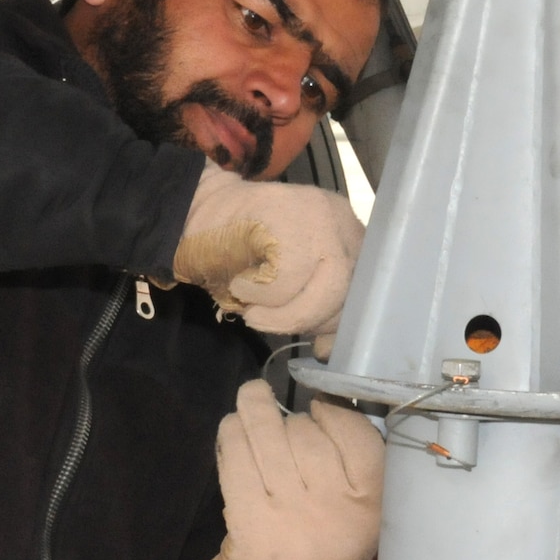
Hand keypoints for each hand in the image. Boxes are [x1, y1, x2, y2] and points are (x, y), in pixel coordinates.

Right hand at [170, 159, 363, 337]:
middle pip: (348, 291)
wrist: (195, 211)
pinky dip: (262, 294)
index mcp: (349, 237)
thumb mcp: (288, 284)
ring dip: (284, 312)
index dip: (339, 322)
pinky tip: (241, 283)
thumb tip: (328, 348)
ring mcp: (322, 215)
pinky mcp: (293, 214)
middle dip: (306, 318)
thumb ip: (314, 305)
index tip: (316, 342)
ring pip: (329, 287)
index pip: (364, 291)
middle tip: (263, 318)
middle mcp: (345, 221)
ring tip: (252, 304)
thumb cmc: (239, 253)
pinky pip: (291, 277)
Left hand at [184, 380, 383, 559]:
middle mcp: (332, 512)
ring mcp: (289, 518)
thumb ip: (353, 465)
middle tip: (284, 424)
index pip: (358, 436)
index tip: (320, 408)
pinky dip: (231, 435)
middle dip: (291, 419)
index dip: (334, 412)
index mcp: (369, 508)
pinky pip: (237, 459)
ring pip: (269, 438)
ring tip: (251, 398)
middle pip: (307, 434)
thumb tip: (323, 399)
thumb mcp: (359, 515)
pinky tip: (233, 427)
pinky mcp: (249, 524)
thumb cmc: (323, 550)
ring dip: (254, 410)